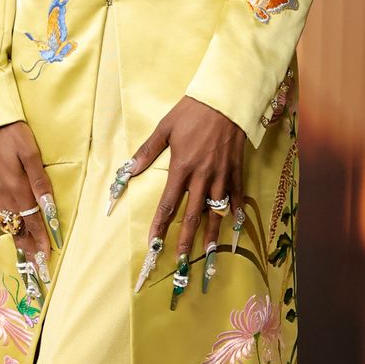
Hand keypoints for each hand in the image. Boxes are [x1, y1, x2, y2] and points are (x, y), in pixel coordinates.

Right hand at [0, 120, 61, 297]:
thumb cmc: (12, 132)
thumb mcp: (30, 152)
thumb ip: (40, 180)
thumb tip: (48, 207)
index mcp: (17, 188)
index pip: (33, 221)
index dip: (41, 240)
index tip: (48, 258)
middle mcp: (4, 194)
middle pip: (19, 228)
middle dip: (29, 248)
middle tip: (38, 268)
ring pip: (7, 222)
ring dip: (17, 240)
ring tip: (24, 256)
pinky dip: (1, 224)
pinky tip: (5, 229)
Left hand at [124, 97, 244, 305]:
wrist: (226, 101)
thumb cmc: (192, 112)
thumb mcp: (165, 128)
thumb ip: (147, 152)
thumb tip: (128, 170)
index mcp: (182, 168)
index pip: (168, 204)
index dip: (160, 226)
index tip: (153, 245)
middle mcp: (202, 177)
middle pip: (192, 216)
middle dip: (185, 241)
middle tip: (182, 263)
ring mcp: (221, 176)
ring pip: (215, 212)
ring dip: (210, 235)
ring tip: (208, 255)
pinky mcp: (236, 171)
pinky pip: (235, 197)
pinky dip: (234, 213)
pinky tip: (233, 228)